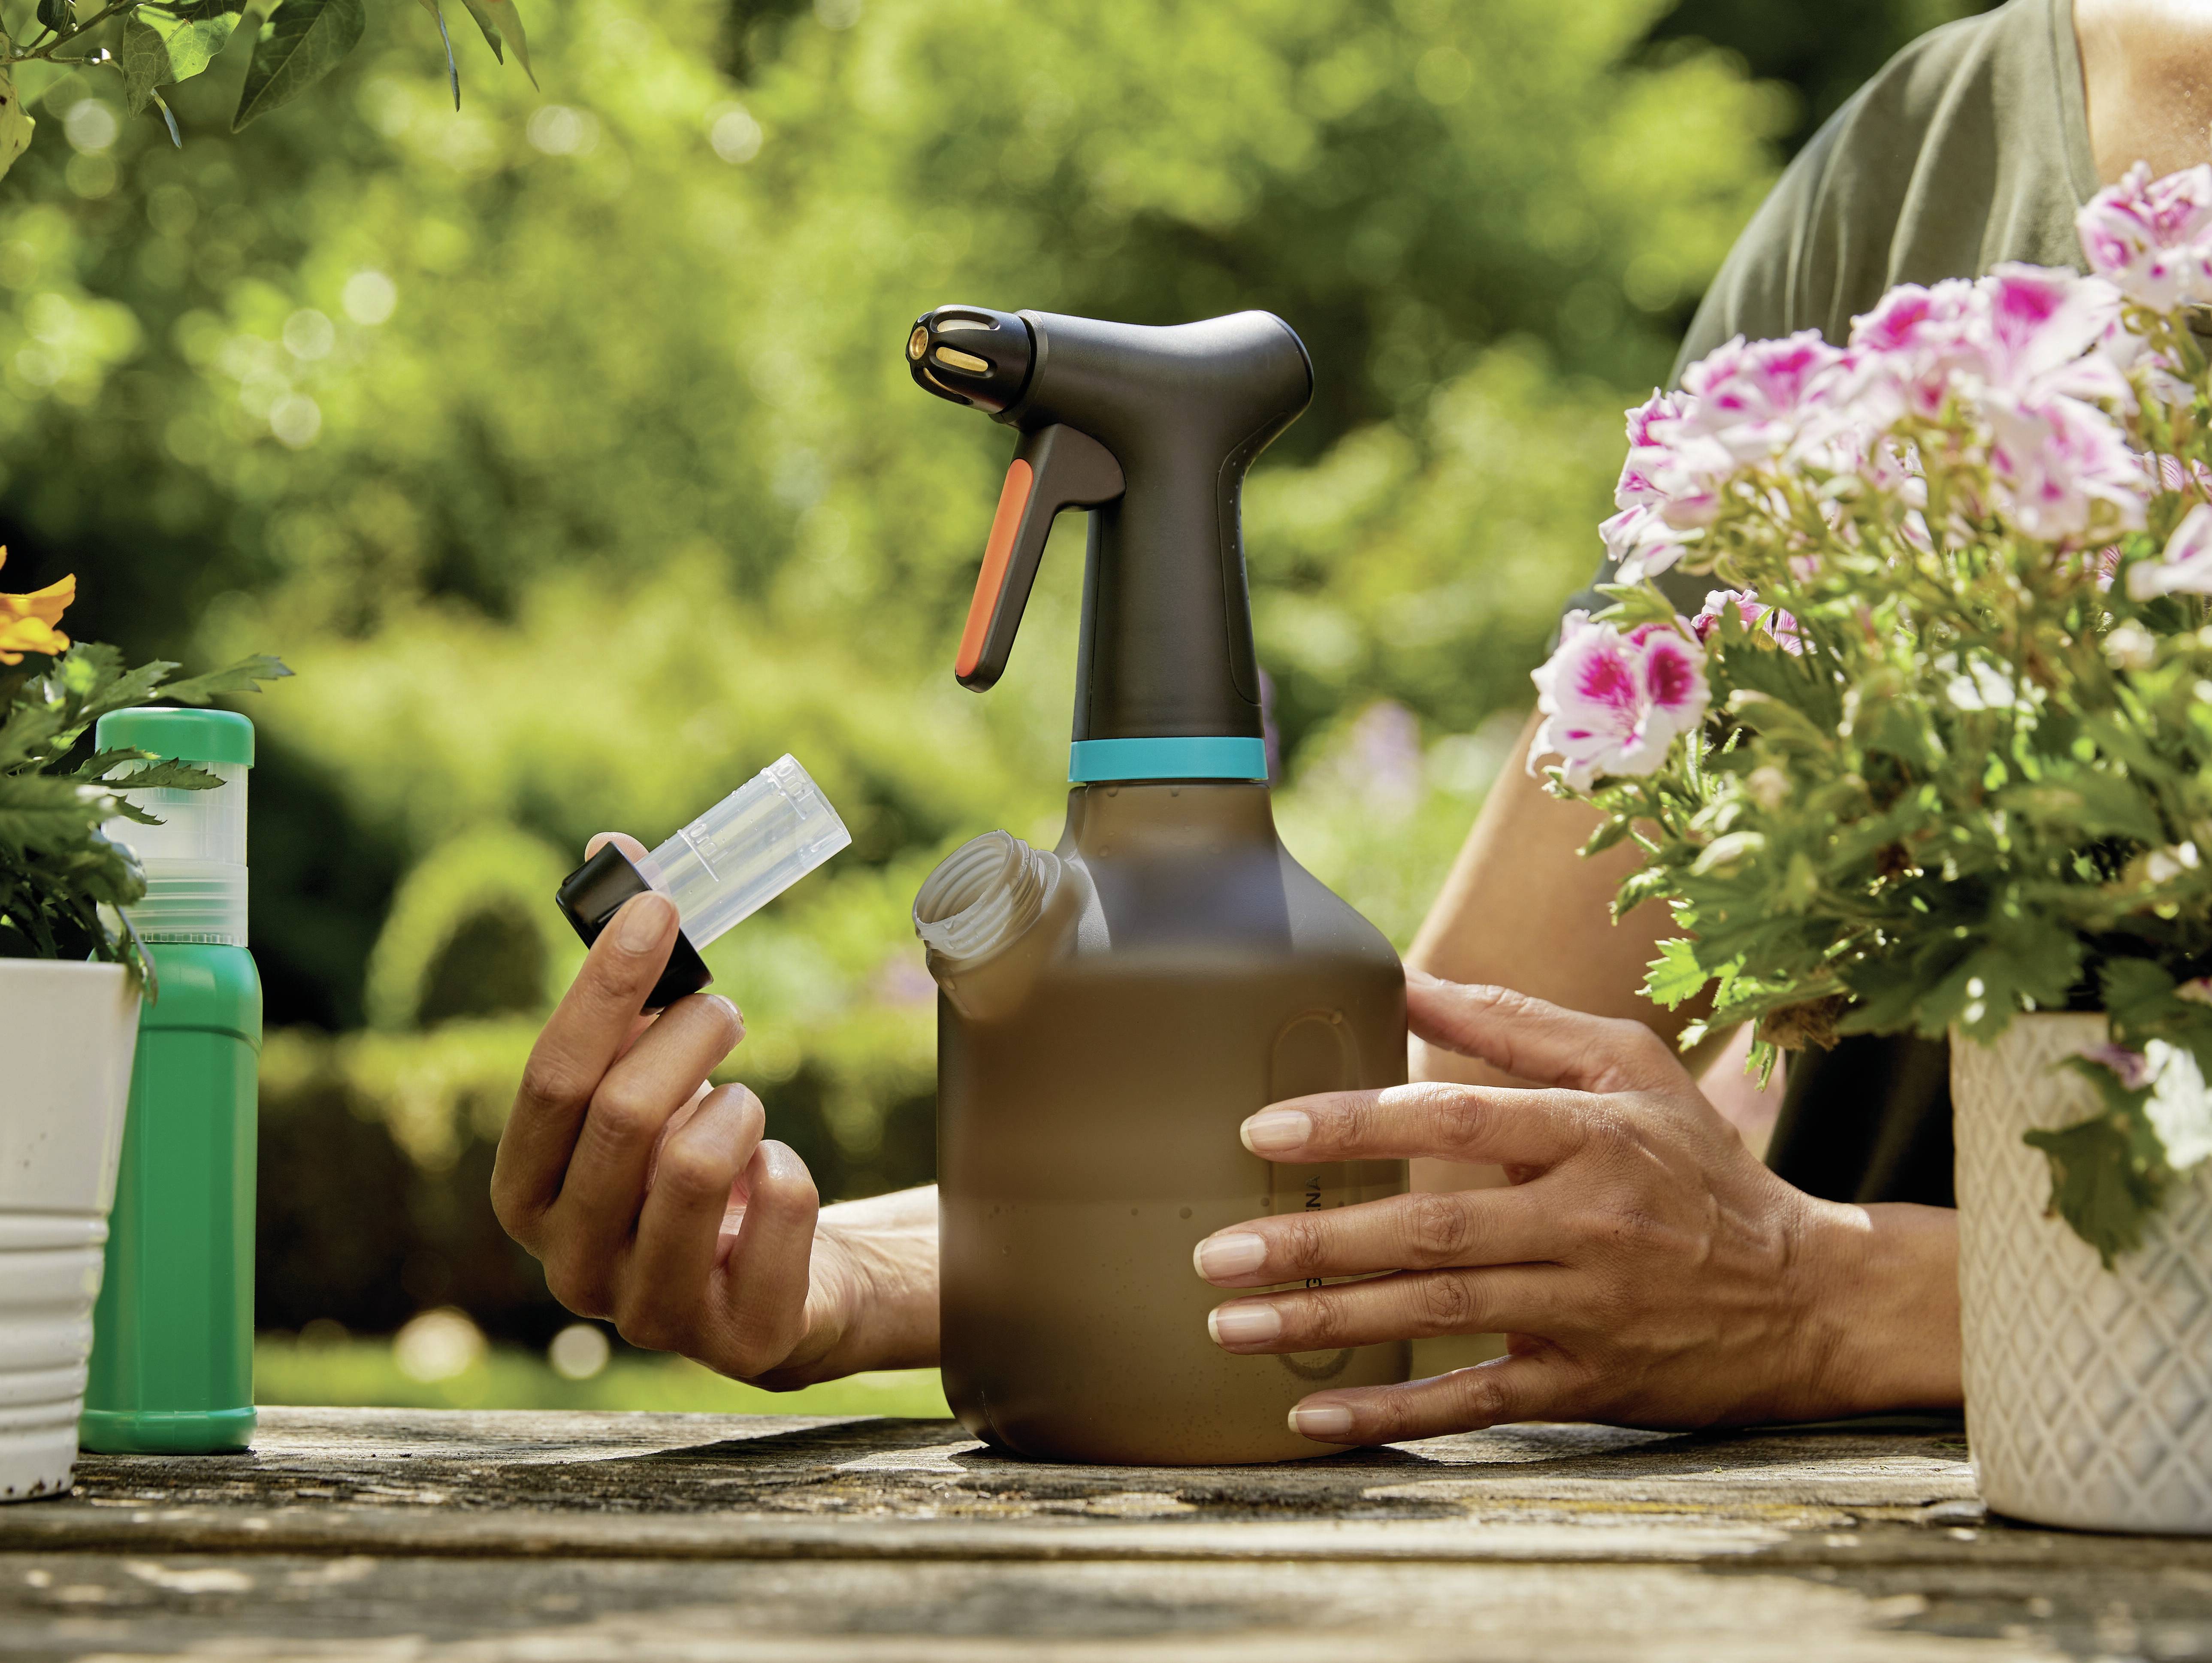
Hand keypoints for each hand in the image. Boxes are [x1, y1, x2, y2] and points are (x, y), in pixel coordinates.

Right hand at [491, 834, 937, 1386]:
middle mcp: (569, 1267)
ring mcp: (649, 1314)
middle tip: (724, 1012)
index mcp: (524, 1194)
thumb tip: (608, 847)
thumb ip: (623, 973)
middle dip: (688, 1037)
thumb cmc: (691, 1157)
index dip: (605, 985)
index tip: (659, 907)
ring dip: (739, 1106)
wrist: (779, 1275)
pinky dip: (790, 1170)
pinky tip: (774, 1181)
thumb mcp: (647, 1073)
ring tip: (743, 1107)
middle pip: (624, 1116)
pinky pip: (779, 1207)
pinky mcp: (741, 1338)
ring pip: (696, 1163)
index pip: (551, 1078)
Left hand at [1194, 971, 1959, 1443]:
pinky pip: (1478, 1403)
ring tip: (1233, 1324)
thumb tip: (1404, 978)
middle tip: (1217, 1253)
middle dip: (1314, 1243)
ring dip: (1328, 1323)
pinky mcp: (1590, 1384)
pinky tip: (1314, 1416)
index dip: (1355, 1125)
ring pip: (1440, 1315)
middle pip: (1431, 1229)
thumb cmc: (1697, 1165)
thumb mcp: (1629, 1067)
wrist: (1809, 1294)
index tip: (1262, 1133)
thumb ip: (1514, 1024)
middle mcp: (1587, 1221)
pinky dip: (1395, 1414)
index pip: (1453, 1119)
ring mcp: (1588, 1308)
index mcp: (1592, 1133)